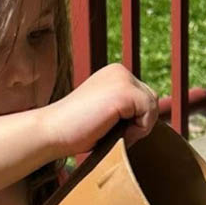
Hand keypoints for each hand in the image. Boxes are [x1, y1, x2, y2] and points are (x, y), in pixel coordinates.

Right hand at [42, 63, 158, 156]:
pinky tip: (114, 132)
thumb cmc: (74, 131)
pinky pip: (149, 114)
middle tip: (110, 133)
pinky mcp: (124, 92)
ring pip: (153, 107)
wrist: (51, 132)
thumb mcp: (106, 114)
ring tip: (111, 132)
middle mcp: (120, 71)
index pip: (144, 98)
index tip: (108, 128)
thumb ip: (126, 111)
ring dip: (138, 128)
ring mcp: (122, 79)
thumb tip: (155, 118)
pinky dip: (138, 130)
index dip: (133, 120)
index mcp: (115, 74)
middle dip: (138, 123)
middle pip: (151, 101)